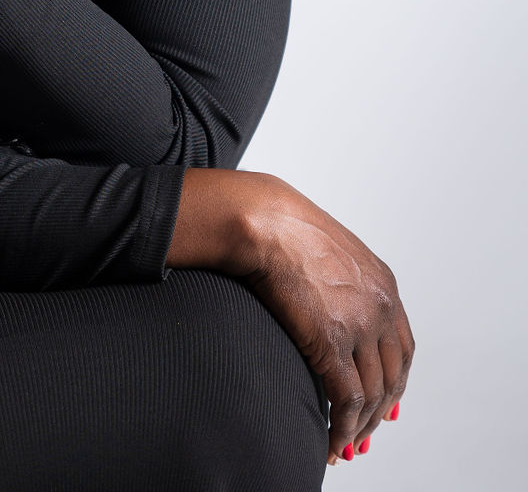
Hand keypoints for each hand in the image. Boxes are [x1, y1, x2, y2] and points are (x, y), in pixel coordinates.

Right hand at [231, 173, 413, 463]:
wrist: (264, 220)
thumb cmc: (282, 226)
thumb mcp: (329, 248)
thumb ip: (341, 278)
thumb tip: (328, 299)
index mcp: (384, 283)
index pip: (402, 345)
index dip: (395, 379)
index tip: (386, 402)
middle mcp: (381, 306)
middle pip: (394, 375)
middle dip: (382, 411)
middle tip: (366, 433)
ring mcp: (360, 325)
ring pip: (373, 394)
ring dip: (361, 427)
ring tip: (346, 445)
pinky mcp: (332, 343)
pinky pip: (348, 400)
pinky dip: (343, 427)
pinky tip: (332, 440)